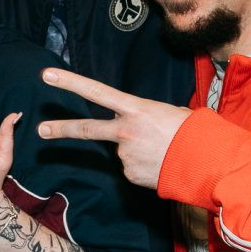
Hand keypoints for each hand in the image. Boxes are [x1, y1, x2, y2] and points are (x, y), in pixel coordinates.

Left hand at [37, 67, 189, 189]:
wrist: (209, 162)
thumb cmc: (194, 132)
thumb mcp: (171, 112)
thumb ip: (146, 116)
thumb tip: (139, 126)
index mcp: (136, 109)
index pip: (97, 92)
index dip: (70, 82)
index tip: (47, 76)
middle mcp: (126, 132)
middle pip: (86, 129)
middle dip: (61, 129)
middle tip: (41, 129)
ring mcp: (126, 156)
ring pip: (124, 152)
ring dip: (138, 152)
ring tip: (163, 151)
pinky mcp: (130, 175)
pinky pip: (132, 168)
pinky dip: (144, 167)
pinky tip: (161, 164)